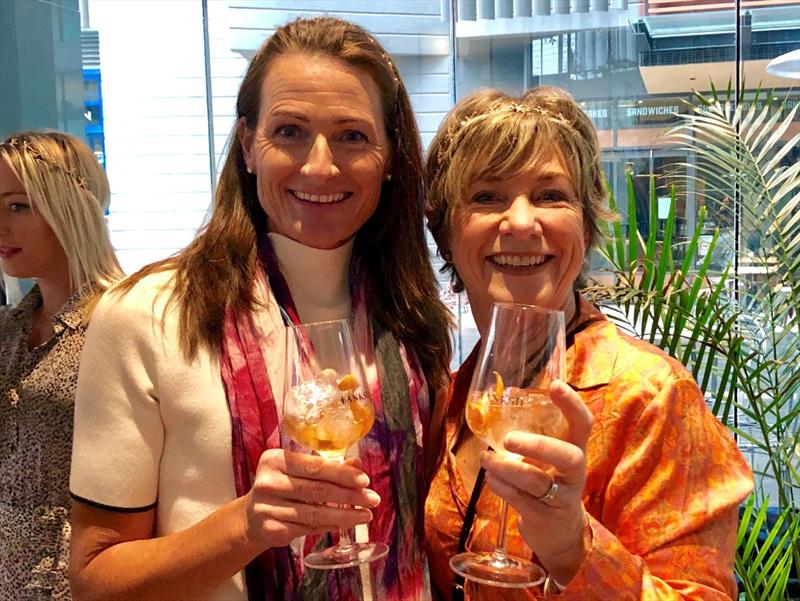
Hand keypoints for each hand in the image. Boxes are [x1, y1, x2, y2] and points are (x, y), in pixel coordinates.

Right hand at [244, 449, 379, 549]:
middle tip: (373, 499)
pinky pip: (308, 528)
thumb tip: (357, 464)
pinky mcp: (272, 529)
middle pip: (317, 490)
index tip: (364, 480)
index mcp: (275, 460)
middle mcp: (268, 483)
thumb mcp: (300, 470)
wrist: (252, 515)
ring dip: (345, 515)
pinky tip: (344, 523)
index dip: (342, 474)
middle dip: (350, 496)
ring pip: (315, 513)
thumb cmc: (282, 486)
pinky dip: (330, 526)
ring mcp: (268, 508)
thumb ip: (327, 467)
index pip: (314, 467)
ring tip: (365, 515)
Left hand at [481, 379, 592, 582]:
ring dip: (507, 468)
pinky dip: (501, 487)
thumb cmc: (551, 483)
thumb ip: (535, 436)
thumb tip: (497, 407)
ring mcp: (562, 498)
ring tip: (486, 458)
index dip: (572, 404)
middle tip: (509, 439)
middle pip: (568, 457)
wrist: (561, 533)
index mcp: (576, 451)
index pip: (583, 424)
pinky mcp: (544, 518)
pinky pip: (520, 500)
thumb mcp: (551, 459)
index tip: (554, 385)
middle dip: (539, 446)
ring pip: (537, 481)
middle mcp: (575, 474)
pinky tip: (490, 477)